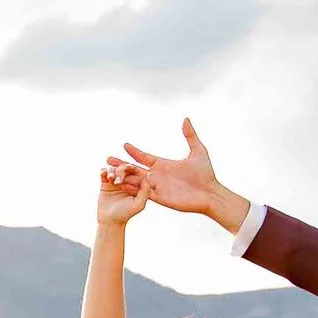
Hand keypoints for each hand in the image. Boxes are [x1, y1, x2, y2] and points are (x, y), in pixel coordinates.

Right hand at [97, 156, 148, 225]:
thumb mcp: (139, 204)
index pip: (135, 173)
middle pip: (124, 170)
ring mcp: (115, 181)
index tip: (130, 167)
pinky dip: (103, 172)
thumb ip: (145, 192)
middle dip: (121, 170)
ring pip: (114, 170)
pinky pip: (104, 174)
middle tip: (118, 176)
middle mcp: (126, 181)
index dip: (133, 168)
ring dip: (112, 171)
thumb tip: (146, 177)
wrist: (110, 220)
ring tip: (110, 178)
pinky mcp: (105, 183)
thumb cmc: (126, 213)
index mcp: (136, 184)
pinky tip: (103, 172)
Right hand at [118, 118, 247, 229]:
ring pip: (136, 180)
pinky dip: (132, 189)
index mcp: (164, 165)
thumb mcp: (198, 151)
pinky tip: (122, 185)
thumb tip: (185, 119)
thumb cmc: (206, 174)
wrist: (209, 194)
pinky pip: (142, 193)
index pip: (145, 157)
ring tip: (110, 173)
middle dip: (122, 164)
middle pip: (136, 169)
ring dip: (124, 177)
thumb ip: (190, 135)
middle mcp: (158, 176)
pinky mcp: (160, 198)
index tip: (125, 145)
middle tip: (108, 160)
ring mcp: (158, 187)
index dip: (135, 152)